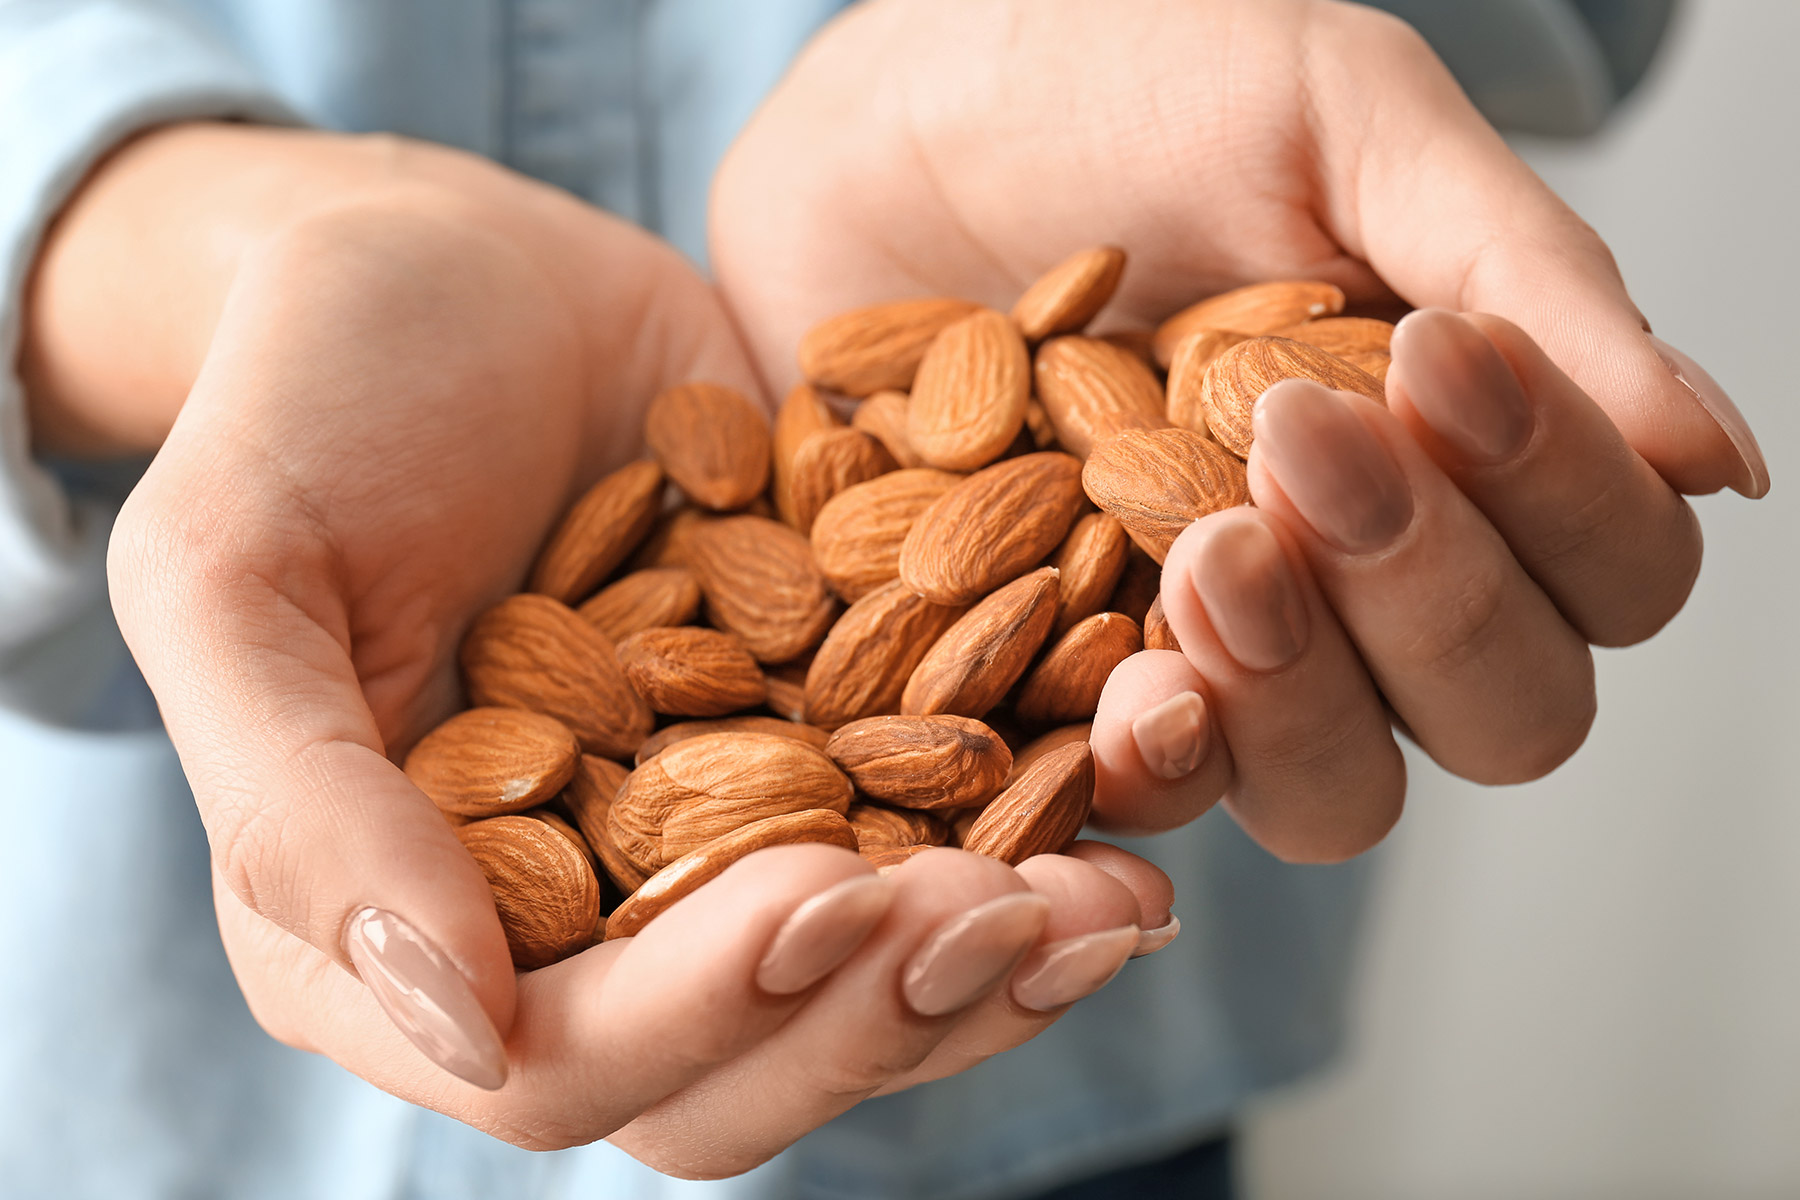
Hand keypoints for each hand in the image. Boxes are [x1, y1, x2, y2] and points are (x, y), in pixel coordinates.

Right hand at [25, 123, 1171, 1172]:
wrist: (454, 269)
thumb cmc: (308, 397)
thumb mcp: (233, 572)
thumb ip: (298, 808)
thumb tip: (450, 1028)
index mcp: (414, 930)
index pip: (564, 1061)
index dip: (697, 1013)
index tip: (816, 901)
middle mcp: (579, 924)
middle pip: (749, 1059)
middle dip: (884, 1004)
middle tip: (1009, 910)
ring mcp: (718, 838)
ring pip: (871, 974)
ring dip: (1000, 952)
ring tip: (1114, 895)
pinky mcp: (825, 736)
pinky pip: (945, 824)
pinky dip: (1046, 820)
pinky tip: (1138, 772)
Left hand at [710, 0, 1768, 857]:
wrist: (880, 124)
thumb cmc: (1116, 89)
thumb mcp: (1338, 121)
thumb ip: (1522, 274)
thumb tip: (1717, 460)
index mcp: (1464, 457)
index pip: (1610, 570)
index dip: (1559, 500)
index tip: (1434, 364)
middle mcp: (1361, 587)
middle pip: (1505, 711)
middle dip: (1434, 597)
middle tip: (1308, 447)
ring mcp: (1212, 656)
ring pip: (1345, 795)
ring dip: (1309, 695)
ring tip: (1216, 554)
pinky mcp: (1055, 694)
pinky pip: (1145, 798)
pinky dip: (1158, 758)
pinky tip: (1136, 686)